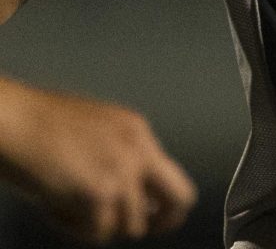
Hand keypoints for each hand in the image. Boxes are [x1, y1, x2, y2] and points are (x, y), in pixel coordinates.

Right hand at [0, 77, 195, 243]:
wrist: (17, 122)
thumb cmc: (41, 127)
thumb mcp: (97, 132)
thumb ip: (119, 158)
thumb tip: (133, 198)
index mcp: (138, 131)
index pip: (172, 175)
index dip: (164, 203)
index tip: (155, 217)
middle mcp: (138, 150)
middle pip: (179, 199)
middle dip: (162, 221)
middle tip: (145, 229)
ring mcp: (123, 171)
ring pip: (131, 225)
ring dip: (103, 225)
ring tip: (70, 206)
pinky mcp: (101, 193)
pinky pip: (99, 232)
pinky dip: (78, 229)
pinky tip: (58, 207)